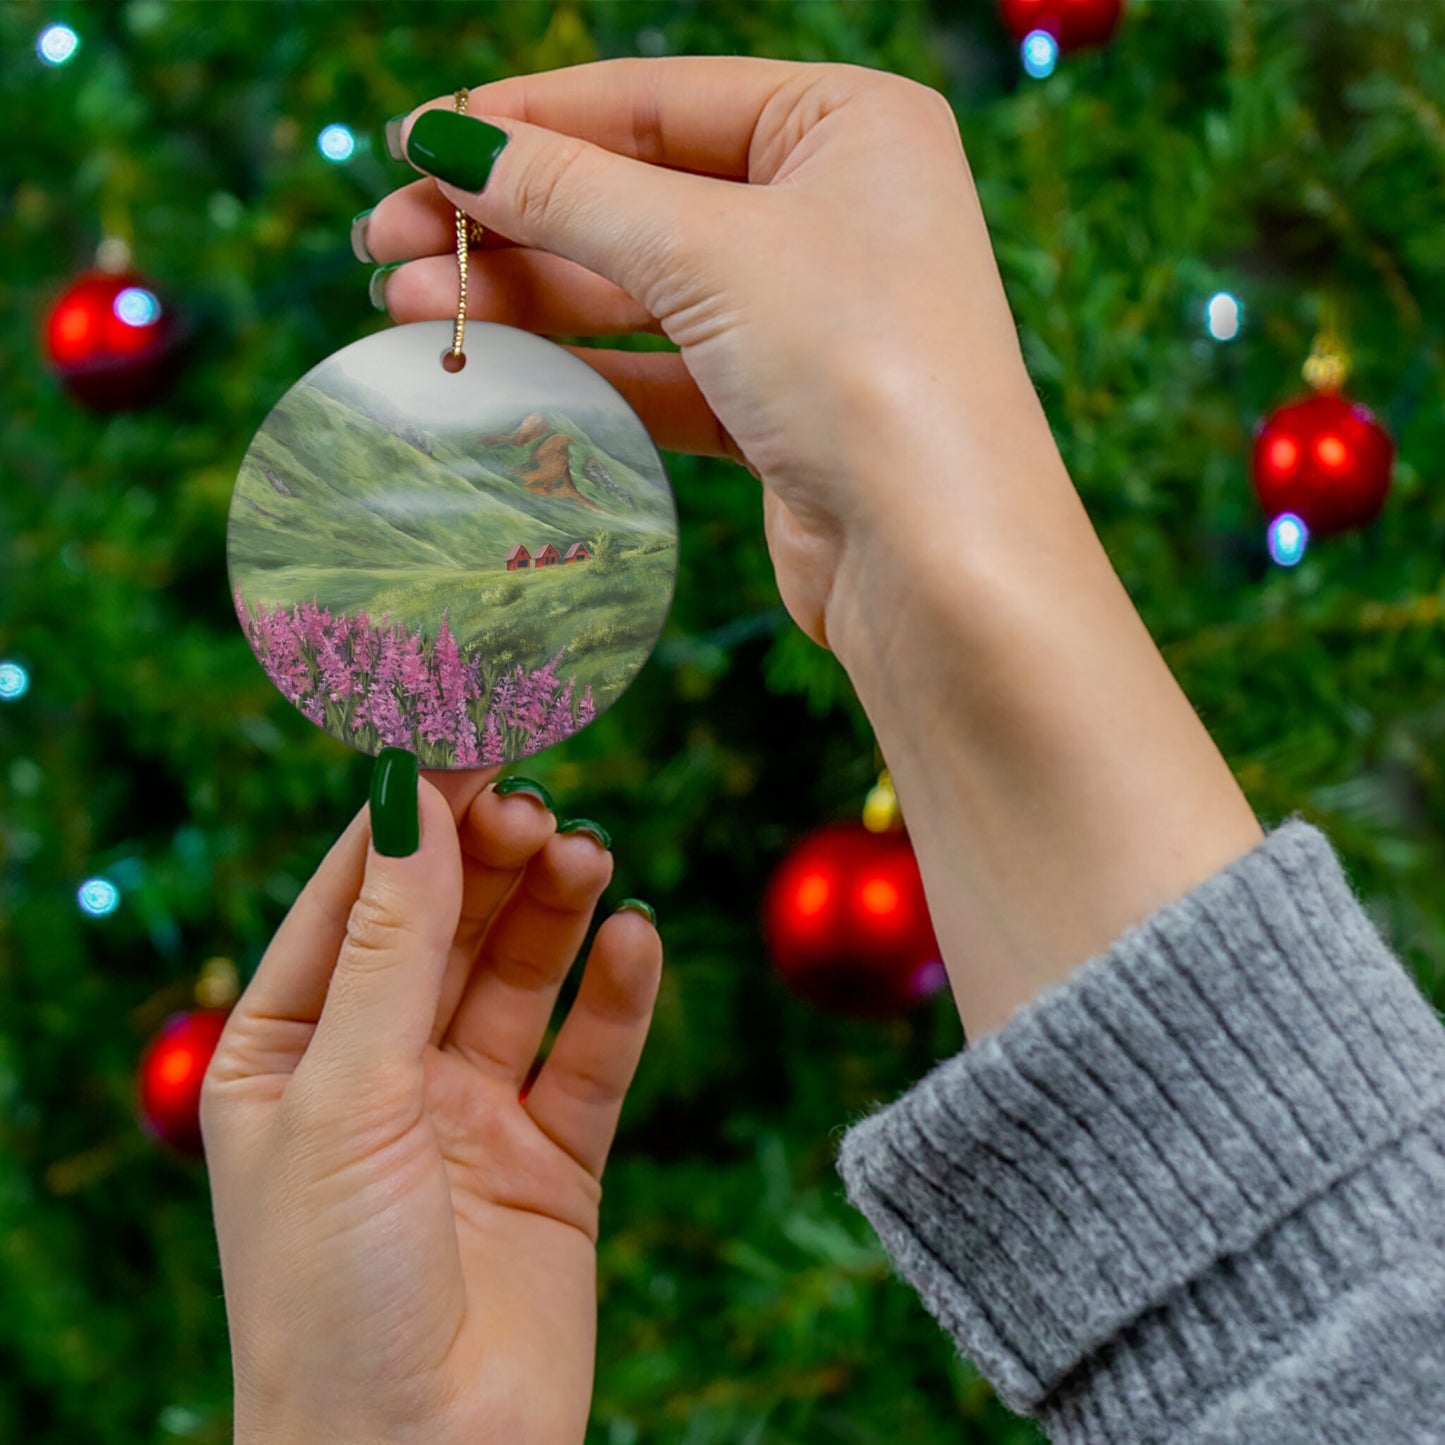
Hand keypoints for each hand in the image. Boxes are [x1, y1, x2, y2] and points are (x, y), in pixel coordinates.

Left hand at [201, 771, 661, 1444]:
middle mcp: (379, 1070)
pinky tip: (635, 940)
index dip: (411, 814)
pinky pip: (591, 1055)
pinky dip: (616, 994)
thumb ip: (391, 944)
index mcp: (289, 1050)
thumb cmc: (332, 1293)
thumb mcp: (346, 1096)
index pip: (354, 896)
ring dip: (555, 909)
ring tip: (587, 856)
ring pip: (521, 976)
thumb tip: (412, 797)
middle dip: (489, 858)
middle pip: (446, 924)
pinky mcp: (552, 1159)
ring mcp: (468, 1112)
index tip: (469, 733)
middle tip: (537, 804)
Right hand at [360, 56, 1057, 655]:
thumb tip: (449, 141)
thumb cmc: (859, 368)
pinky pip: (662, 371)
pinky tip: (490, 368)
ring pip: (640, 289)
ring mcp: (809, 315)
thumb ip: (571, 193)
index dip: (528, 120)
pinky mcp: (782, 409)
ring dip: (525, 298)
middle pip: (638, 195)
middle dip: (509, 219)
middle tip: (385, 241)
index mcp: (848, 124)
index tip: (415, 142)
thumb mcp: (707, 251)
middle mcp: (835, 210)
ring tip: (405, 307)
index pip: (656, 99)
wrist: (938, 561)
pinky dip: (580, 371)